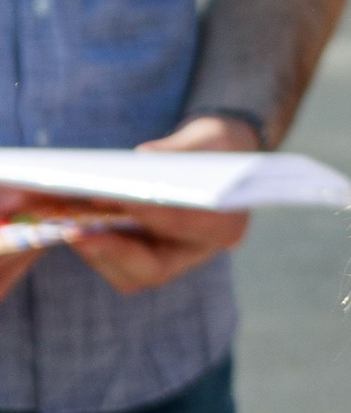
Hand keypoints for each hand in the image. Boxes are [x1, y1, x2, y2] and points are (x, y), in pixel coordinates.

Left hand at [51, 114, 261, 299]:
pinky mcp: (147, 259)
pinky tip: (67, 221)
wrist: (216, 160)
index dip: (147, 214)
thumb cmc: (214, 147)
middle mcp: (199, 253)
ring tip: (63, 224)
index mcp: (226, 226)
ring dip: (95, 250)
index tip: (111, 197)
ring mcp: (172, 260)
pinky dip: (92, 245)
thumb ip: (179, 151)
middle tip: (74, 229)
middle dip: (112, 249)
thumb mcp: (206, 138)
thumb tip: (144, 160)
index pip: (185, 226)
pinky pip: (116, 264)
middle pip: (152, 268)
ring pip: (129, 274)